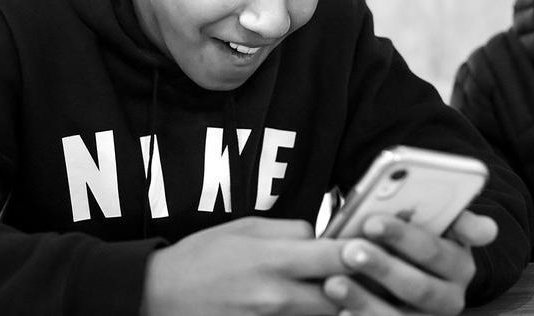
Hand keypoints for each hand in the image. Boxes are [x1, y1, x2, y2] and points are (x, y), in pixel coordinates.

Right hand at [141, 217, 348, 315]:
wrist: (159, 295)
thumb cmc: (203, 256)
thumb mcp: (247, 227)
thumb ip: (291, 230)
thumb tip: (322, 234)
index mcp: (275, 260)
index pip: (339, 257)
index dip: (364, 252)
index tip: (373, 246)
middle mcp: (277, 297)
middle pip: (341, 296)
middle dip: (353, 285)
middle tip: (359, 272)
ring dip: (334, 304)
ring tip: (330, 287)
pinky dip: (308, 314)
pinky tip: (306, 302)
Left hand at [322, 210, 497, 315]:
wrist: (415, 270)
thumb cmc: (420, 241)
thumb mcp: (444, 226)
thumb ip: (459, 220)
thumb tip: (486, 230)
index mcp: (460, 264)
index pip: (434, 251)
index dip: (404, 238)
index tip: (372, 222)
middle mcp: (449, 299)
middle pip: (417, 287)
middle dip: (382, 268)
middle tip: (350, 250)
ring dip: (365, 301)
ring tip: (334, 282)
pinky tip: (338, 310)